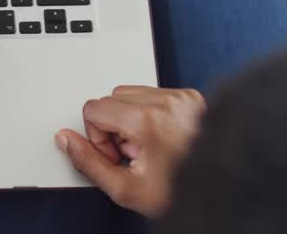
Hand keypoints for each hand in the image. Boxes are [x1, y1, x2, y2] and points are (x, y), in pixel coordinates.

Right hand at [55, 86, 204, 217]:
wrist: (220, 192)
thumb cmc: (182, 193)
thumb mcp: (126, 189)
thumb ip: (88, 162)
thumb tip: (65, 139)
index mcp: (148, 121)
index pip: (94, 108)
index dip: (97, 136)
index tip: (117, 155)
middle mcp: (167, 102)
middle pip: (112, 98)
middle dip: (114, 126)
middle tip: (134, 154)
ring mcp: (182, 98)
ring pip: (132, 93)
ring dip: (132, 118)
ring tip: (149, 147)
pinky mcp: (192, 97)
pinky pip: (155, 93)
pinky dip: (152, 112)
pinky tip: (162, 138)